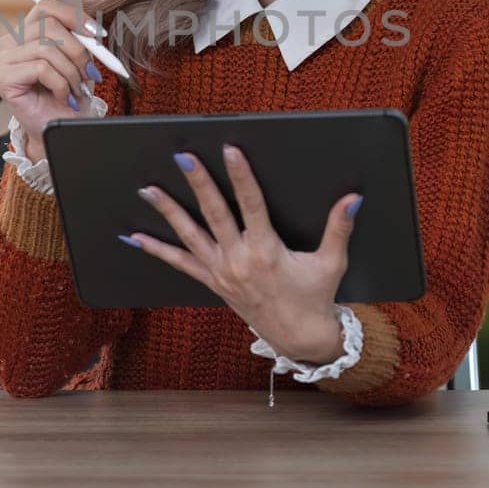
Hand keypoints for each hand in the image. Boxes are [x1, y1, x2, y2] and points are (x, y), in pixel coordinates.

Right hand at [0, 0, 104, 158]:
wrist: (61, 130)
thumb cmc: (70, 92)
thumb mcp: (78, 52)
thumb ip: (71, 19)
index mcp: (27, 32)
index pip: (46, 6)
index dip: (74, 15)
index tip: (97, 35)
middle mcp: (10, 42)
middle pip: (48, 25)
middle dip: (78, 49)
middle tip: (88, 71)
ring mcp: (3, 60)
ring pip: (47, 48)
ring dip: (71, 72)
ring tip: (76, 89)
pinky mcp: (2, 79)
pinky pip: (41, 67)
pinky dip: (61, 84)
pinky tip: (63, 97)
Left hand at [122, 144, 361, 364]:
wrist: (298, 337)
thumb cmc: (315, 297)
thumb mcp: (331, 262)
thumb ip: (339, 227)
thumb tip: (353, 198)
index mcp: (267, 251)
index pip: (251, 204)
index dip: (241, 176)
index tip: (230, 150)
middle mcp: (239, 260)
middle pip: (214, 214)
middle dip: (198, 183)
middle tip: (182, 157)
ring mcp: (222, 272)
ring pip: (190, 235)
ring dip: (168, 211)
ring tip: (148, 189)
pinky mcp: (213, 282)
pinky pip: (180, 264)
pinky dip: (157, 250)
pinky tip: (135, 237)